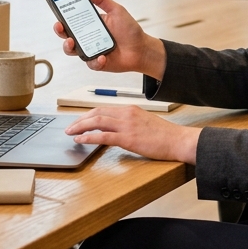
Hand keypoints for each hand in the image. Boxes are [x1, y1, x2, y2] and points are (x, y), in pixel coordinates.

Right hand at [54, 0, 166, 77]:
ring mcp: (91, 50)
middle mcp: (88, 38)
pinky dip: (95, 61)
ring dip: (69, 47)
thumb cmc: (130, 30)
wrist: (142, 48)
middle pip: (67, 35)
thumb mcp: (116, 10)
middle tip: (60, 27)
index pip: (71, 20)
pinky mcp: (97, 63)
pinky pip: (91, 63)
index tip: (58, 12)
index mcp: (90, 24)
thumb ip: (102, 0)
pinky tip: (102, 57)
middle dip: (60, 31)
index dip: (62, 17)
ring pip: (73, 51)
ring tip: (72, 42)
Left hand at [66, 106, 199, 162]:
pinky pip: (103, 136)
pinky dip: (89, 137)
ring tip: (70, 133)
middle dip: (80, 120)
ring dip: (80, 127)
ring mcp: (127, 125)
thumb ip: (128, 123)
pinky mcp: (128, 138)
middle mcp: (126, 114)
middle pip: (96, 112)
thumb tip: (114, 130)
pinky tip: (81, 140)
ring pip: (97, 122)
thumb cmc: (164, 135)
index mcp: (130, 109)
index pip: (102, 108)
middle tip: (69, 127)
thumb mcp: (144, 122)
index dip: (87, 115)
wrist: (178, 140)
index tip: (78, 121)